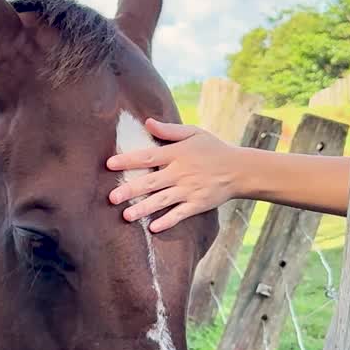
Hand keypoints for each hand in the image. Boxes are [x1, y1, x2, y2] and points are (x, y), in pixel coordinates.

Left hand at [107, 118, 240, 232]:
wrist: (240, 169)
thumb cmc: (213, 150)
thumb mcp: (194, 134)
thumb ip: (169, 131)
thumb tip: (147, 122)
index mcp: (178, 154)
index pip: (148, 156)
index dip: (128, 160)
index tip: (109, 164)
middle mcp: (181, 173)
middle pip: (152, 182)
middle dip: (131, 190)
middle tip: (112, 197)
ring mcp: (190, 190)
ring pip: (163, 201)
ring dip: (144, 208)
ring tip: (126, 216)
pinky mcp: (198, 204)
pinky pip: (180, 214)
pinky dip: (168, 221)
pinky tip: (152, 228)